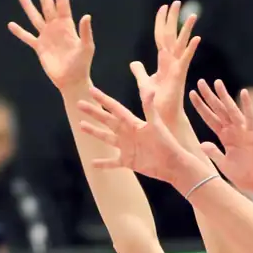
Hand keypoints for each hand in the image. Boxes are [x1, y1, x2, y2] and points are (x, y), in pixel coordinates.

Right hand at [8, 0, 94, 92]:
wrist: (71, 81)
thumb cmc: (82, 65)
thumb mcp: (86, 48)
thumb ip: (86, 32)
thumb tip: (86, 15)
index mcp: (67, 26)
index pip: (62, 3)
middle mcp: (56, 28)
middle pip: (48, 6)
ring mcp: (47, 37)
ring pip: (36, 18)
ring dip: (29, 7)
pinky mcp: (40, 48)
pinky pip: (27, 37)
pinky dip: (19, 32)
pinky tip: (11, 24)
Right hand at [77, 85, 200, 186]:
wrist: (173, 164)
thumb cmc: (167, 143)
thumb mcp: (156, 124)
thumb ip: (149, 107)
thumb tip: (149, 88)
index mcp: (133, 123)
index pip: (115, 108)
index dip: (103, 99)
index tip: (91, 90)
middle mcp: (128, 133)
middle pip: (107, 120)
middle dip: (93, 113)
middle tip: (79, 104)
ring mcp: (127, 147)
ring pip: (106, 138)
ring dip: (94, 132)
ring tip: (81, 125)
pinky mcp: (128, 161)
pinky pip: (112, 162)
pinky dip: (103, 163)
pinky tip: (92, 163)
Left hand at [139, 1, 199, 123]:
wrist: (162, 117)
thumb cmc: (155, 103)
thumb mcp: (144, 83)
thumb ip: (140, 72)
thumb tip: (134, 63)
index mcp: (163, 62)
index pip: (161, 37)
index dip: (162, 22)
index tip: (163, 7)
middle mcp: (171, 62)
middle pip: (172, 35)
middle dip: (173, 19)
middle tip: (176, 1)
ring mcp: (176, 68)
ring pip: (180, 44)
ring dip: (186, 29)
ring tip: (192, 15)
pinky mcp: (179, 76)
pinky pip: (185, 60)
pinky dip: (191, 49)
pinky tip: (197, 38)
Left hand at [189, 79, 252, 193]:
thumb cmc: (245, 175)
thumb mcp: (224, 164)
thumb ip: (214, 152)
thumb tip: (201, 143)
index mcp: (225, 137)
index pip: (210, 118)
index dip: (201, 107)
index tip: (192, 94)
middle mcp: (234, 131)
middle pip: (219, 110)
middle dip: (209, 97)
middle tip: (200, 81)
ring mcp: (244, 132)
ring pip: (231, 110)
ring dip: (224, 96)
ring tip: (217, 82)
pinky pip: (250, 118)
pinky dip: (247, 106)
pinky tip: (243, 93)